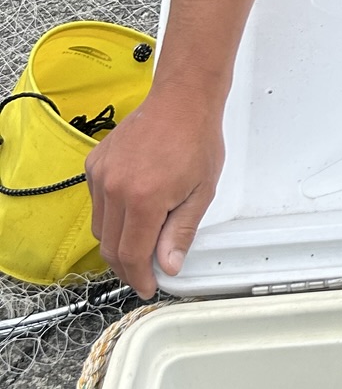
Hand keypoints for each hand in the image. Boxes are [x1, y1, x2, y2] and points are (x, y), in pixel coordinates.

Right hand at [85, 86, 225, 298]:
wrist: (181, 102)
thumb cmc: (196, 142)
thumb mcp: (200, 193)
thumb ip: (180, 232)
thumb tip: (168, 266)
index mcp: (143, 199)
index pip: (131, 255)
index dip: (139, 277)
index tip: (148, 286)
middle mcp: (114, 188)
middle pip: (110, 246)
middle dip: (127, 267)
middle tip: (145, 273)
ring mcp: (100, 175)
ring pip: (100, 227)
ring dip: (118, 242)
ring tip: (143, 243)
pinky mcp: (93, 165)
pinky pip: (97, 203)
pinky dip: (112, 216)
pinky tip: (133, 211)